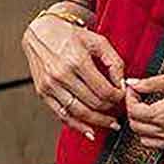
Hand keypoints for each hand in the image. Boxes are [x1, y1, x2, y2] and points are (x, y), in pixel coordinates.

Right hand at [22, 12, 125, 140]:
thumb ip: (114, 62)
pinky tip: (89, 131)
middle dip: (110, 111)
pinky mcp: (42, 92)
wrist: (40, 32)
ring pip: (78, 113)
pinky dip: (77, 126)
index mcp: (77, 60)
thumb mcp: (97, 41)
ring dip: (97, 122)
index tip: (122, 97)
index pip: (104, 90)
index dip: (118, 97)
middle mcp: (61, 75)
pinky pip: (62, 115)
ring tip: (110, 124)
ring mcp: (50, 86)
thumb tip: (123, 85)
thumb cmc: (70, 36)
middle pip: (93, 103)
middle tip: (119, 112)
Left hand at [124, 68, 163, 150]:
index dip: (129, 99)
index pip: (134, 112)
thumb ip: (151, 83)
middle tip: (138, 99)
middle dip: (133, 112)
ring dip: (142, 127)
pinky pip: (163, 145)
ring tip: (149, 112)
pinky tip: (163, 122)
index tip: (133, 90)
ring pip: (146, 140)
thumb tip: (132, 83)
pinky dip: (156, 135)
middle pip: (136, 127)